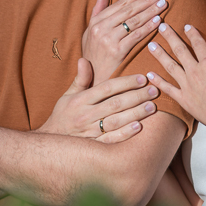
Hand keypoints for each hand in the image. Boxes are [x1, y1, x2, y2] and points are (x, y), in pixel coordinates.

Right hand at [38, 58, 160, 142]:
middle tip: (154, 90)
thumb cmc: (63, 115)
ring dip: (136, 113)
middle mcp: (85, 115)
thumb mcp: (68, 95)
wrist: (51, 141)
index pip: (107, 88)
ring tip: (152, 106)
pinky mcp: (94, 145)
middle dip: (137, 96)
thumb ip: (80, 79)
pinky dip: (125, 134)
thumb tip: (84, 60)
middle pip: (115, 103)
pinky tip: (139, 127)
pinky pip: (111, 139)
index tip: (142, 78)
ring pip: (116, 120)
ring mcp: (90, 131)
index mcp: (80, 100)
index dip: (125, 82)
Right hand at [81, 0, 167, 78]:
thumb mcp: (90, 33)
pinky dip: (148, 27)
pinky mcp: (117, 51)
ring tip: (163, 3)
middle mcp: (101, 28)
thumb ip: (97, 12)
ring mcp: (108, 39)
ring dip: (150, 10)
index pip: (120, 3)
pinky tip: (158, 20)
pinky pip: (136, 36)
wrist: (91, 79)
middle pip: (129, 10)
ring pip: (134, 21)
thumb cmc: (93, 55)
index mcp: (96, 21)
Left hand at [145, 22, 205, 135]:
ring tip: (150, 45)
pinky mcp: (183, 99)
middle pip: (180, 50)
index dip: (192, 33)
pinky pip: (168, 88)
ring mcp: (187, 85)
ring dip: (160, 55)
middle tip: (161, 27)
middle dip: (170, 37)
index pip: (199, 43)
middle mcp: (195, 71)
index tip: (186, 26)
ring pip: (170, 66)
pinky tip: (149, 75)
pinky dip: (158, 81)